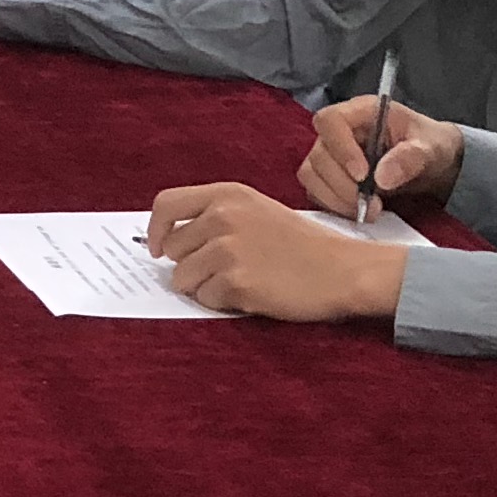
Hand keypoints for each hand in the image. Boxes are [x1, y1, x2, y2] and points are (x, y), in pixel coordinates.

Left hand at [148, 183, 412, 322]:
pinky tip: (252, 292)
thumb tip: (167, 238)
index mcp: (227, 194)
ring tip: (242, 280)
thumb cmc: (300, 244)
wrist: (342, 269)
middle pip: (171, 249)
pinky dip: (223, 302)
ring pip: (183, 278)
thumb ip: (215, 215)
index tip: (157, 249)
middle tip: (225, 269)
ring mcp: (228, 249)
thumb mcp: (256, 210)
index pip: (165, 205)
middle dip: (190, 265)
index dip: (154, 231)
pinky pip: (205, 299)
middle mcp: (222, 217)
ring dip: (205, 286)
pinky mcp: (236, 281)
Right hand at [296, 96, 465, 214]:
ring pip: (311, 176)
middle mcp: (338, 132)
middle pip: (319, 154)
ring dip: (335, 198)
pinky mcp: (327, 178)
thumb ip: (410, 158)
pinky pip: (315, 193)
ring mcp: (329, 155)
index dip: (340, 148)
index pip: (330, 120)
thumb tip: (382, 177)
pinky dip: (334, 207)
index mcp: (361, 112)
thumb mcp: (430, 147)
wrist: (432, 165)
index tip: (362, 174)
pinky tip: (358, 213)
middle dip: (342, 184)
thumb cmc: (429, 146)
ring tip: (368, 211)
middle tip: (372, 203)